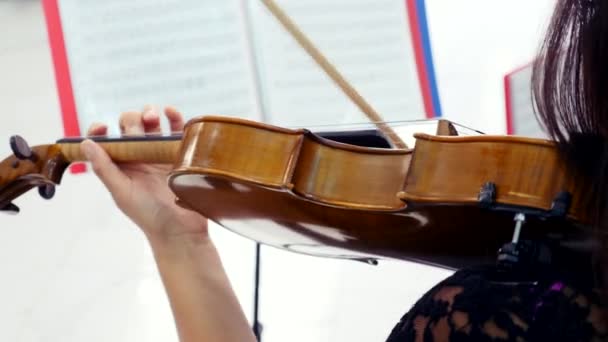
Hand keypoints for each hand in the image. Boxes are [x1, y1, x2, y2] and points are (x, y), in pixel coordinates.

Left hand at [80, 106, 207, 244]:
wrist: (181, 229)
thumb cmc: (149, 215)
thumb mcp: (122, 193)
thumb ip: (105, 169)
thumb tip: (86, 144)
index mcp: (120, 167)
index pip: (105, 141)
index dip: (100, 130)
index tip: (104, 127)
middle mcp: (138, 158)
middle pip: (130, 127)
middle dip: (132, 120)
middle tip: (138, 127)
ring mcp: (160, 155)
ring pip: (152, 124)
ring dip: (150, 114)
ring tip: (153, 117)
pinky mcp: (180, 154)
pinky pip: (177, 131)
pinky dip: (174, 118)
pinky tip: (171, 113)